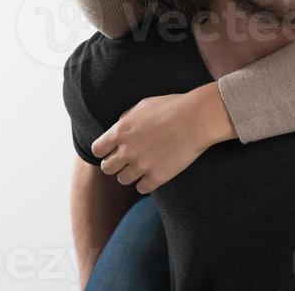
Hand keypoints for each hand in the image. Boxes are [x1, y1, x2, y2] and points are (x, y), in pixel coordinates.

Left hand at [91, 83, 235, 193]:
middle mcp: (128, 150)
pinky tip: (154, 172)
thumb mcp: (143, 105)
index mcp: (121, 131)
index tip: (112, 150)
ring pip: (123, 180)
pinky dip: (146, 182)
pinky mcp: (157, 177)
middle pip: (107, 168)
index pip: (97, 150)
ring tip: (143, 164)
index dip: (103, 151)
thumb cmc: (172, 107)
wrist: (197, 118)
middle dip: (115, 163)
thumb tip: (117, 127)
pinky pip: (141, 188)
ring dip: (130, 173)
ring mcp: (142, 165)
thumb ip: (126, 119)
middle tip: (127, 159)